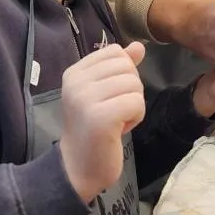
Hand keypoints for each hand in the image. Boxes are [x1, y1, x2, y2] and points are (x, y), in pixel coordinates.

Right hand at [58, 42, 146, 202]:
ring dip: (134, 105)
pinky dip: (136, 117)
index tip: (108, 97)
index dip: (123, 74)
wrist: (78, 168)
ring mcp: (85, 98)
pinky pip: (137, 102)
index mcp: (74, 72)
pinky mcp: (100, 117)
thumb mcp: (105, 92)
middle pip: (127, 67)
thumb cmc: (93, 129)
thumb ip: (121, 67)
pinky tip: (119, 129)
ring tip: (115, 121)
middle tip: (114, 112)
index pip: (116, 52)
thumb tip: (139, 46)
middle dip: (130, 90)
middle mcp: (76, 82)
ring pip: (134, 84)